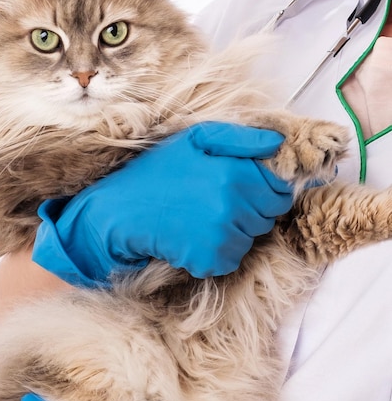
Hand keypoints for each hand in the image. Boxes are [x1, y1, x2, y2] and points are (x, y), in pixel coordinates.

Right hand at [32, 122, 291, 286]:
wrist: (120, 213)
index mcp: (233, 174)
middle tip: (215, 202)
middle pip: (267, 217)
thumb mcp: (193, 140)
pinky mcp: (210, 261)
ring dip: (234, 232)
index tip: (243, 188)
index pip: (280, 191)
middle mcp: (232, 207)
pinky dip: (219, 253)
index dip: (265, 189)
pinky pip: (232, 259)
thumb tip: (278, 145)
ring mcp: (221, 237)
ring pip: (251, 239)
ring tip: (202, 219)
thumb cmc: (156, 174)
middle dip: (250, 210)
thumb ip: (239, 139)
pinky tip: (195, 237)